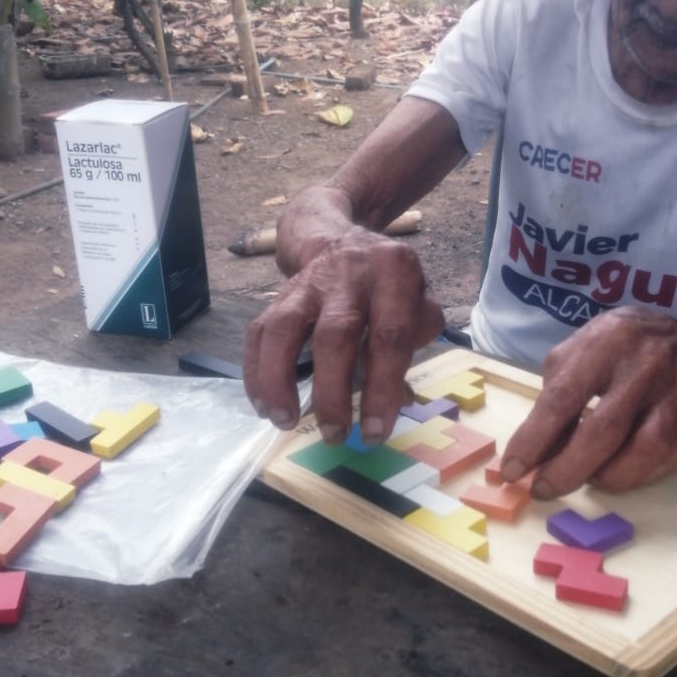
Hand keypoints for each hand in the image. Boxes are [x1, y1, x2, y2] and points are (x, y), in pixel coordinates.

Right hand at [242, 227, 443, 442]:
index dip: (382, 388)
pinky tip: (263, 405)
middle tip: (334, 435)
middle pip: (335, 333)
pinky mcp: (279, 294)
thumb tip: (400, 398)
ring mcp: (308, 281)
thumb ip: (414, 345)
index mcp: (395, 273)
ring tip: (284, 421)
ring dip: (280, 380)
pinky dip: (257, 371)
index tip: (375, 431)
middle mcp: (350, 272)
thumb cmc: (389, 286)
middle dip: (332, 391)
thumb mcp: (419, 301)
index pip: (390, 336)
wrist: (343, 242)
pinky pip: (260, 331)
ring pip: (286, 328)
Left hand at [499, 308, 676, 493]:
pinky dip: (632, 476)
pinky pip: (662, 461)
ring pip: (639, 451)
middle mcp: (645, 367)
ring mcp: (676, 395)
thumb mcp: (579, 353)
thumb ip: (556, 396)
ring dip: (603, 476)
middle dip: (566, 469)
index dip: (535, 438)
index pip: (564, 397)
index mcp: (606, 343)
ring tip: (580, 479)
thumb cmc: (619, 350)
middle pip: (603, 431)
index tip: (514, 469)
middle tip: (542, 490)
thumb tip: (535, 452)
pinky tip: (612, 475)